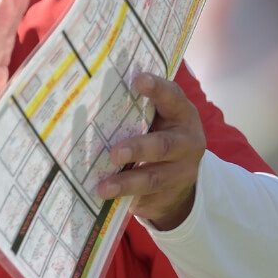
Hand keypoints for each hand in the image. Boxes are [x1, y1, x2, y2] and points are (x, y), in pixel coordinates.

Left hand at [97, 73, 205, 230]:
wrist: (178, 182)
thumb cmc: (156, 136)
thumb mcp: (156, 121)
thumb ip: (136, 110)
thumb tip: (90, 97)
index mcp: (182, 115)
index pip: (172, 97)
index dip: (157, 89)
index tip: (138, 79)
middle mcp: (188, 142)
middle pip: (163, 145)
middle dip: (138, 149)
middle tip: (114, 153)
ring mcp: (182, 172)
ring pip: (154, 178)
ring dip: (126, 182)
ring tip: (104, 187)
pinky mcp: (171, 195)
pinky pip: (147, 198)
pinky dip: (126, 198)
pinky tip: (108, 198)